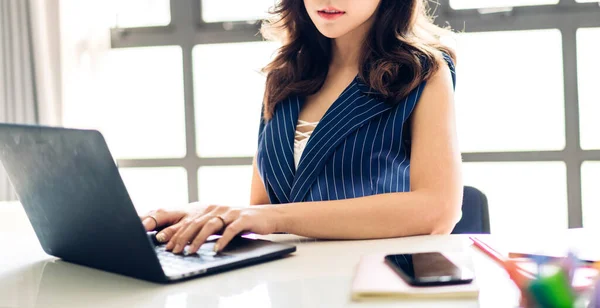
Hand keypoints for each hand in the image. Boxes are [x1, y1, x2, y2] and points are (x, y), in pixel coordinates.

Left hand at [140, 204, 280, 253]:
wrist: (267, 215)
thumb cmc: (242, 222)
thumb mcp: (222, 223)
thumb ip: (207, 228)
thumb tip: (187, 242)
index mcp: (210, 209)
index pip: (189, 221)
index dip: (177, 233)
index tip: (167, 246)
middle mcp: (218, 209)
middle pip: (196, 223)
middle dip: (183, 238)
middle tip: (175, 251)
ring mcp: (230, 213)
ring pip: (210, 225)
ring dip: (198, 240)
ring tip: (191, 251)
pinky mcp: (243, 219)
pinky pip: (230, 230)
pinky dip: (222, 240)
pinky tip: (216, 250)